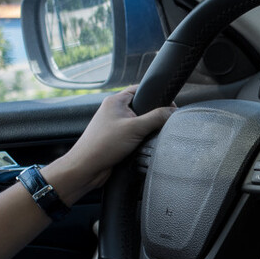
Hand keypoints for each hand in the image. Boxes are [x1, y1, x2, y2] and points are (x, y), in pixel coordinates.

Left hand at [44, 86, 173, 202]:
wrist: (86, 168)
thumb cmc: (102, 145)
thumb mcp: (135, 128)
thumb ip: (157, 118)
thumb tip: (173, 111)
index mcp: (115, 101)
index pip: (141, 90)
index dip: (156, 95)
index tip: (170, 105)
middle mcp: (114, 111)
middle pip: (142, 107)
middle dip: (153, 116)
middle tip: (161, 123)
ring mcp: (114, 125)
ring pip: (139, 123)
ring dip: (146, 130)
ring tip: (148, 137)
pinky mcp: (116, 139)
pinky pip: (134, 135)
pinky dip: (141, 140)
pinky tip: (142, 146)